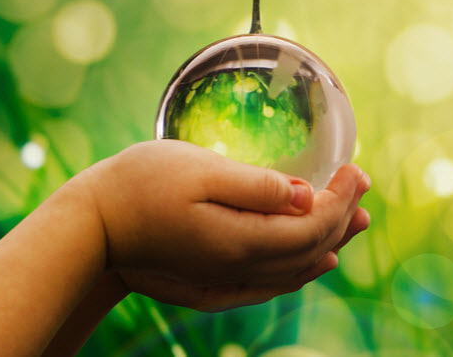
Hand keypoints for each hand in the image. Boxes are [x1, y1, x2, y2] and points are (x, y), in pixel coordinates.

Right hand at [76, 140, 369, 310]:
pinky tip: (316, 263)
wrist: (90, 226)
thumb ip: (258, 187)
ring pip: (296, 269)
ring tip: (357, 221)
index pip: (311, 225)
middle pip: (310, 249)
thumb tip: (306, 196)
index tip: (356, 168)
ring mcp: (227, 280)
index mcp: (242, 239)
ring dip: (331, 242)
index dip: (340, 198)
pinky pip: (274, 284)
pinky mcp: (214, 284)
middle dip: (342, 215)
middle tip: (362, 183)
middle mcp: (240, 268)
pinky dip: (303, 270)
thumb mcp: (201, 172)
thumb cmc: (141, 185)